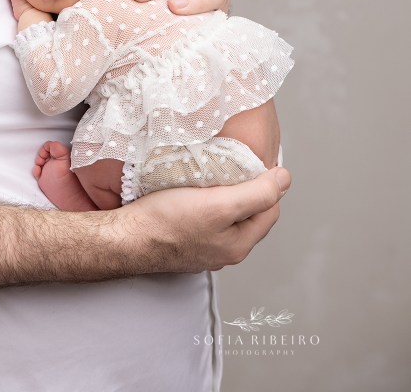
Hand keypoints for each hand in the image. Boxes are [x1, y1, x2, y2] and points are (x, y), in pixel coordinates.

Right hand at [122, 166, 290, 272]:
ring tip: (213, 173)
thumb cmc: (168, 221)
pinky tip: (193, 189)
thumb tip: (285, 180)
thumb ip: (257, 194)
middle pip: (249, 212)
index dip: (267, 183)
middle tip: (233, 164)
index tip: (255, 161)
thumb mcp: (220, 205)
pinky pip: (205, 217)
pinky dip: (205, 200)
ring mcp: (203, 247)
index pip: (270, 209)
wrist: (126, 237)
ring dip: (224, 193)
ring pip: (226, 214)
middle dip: (246, 188)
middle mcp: (224, 250)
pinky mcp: (184, 239)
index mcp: (239, 245)